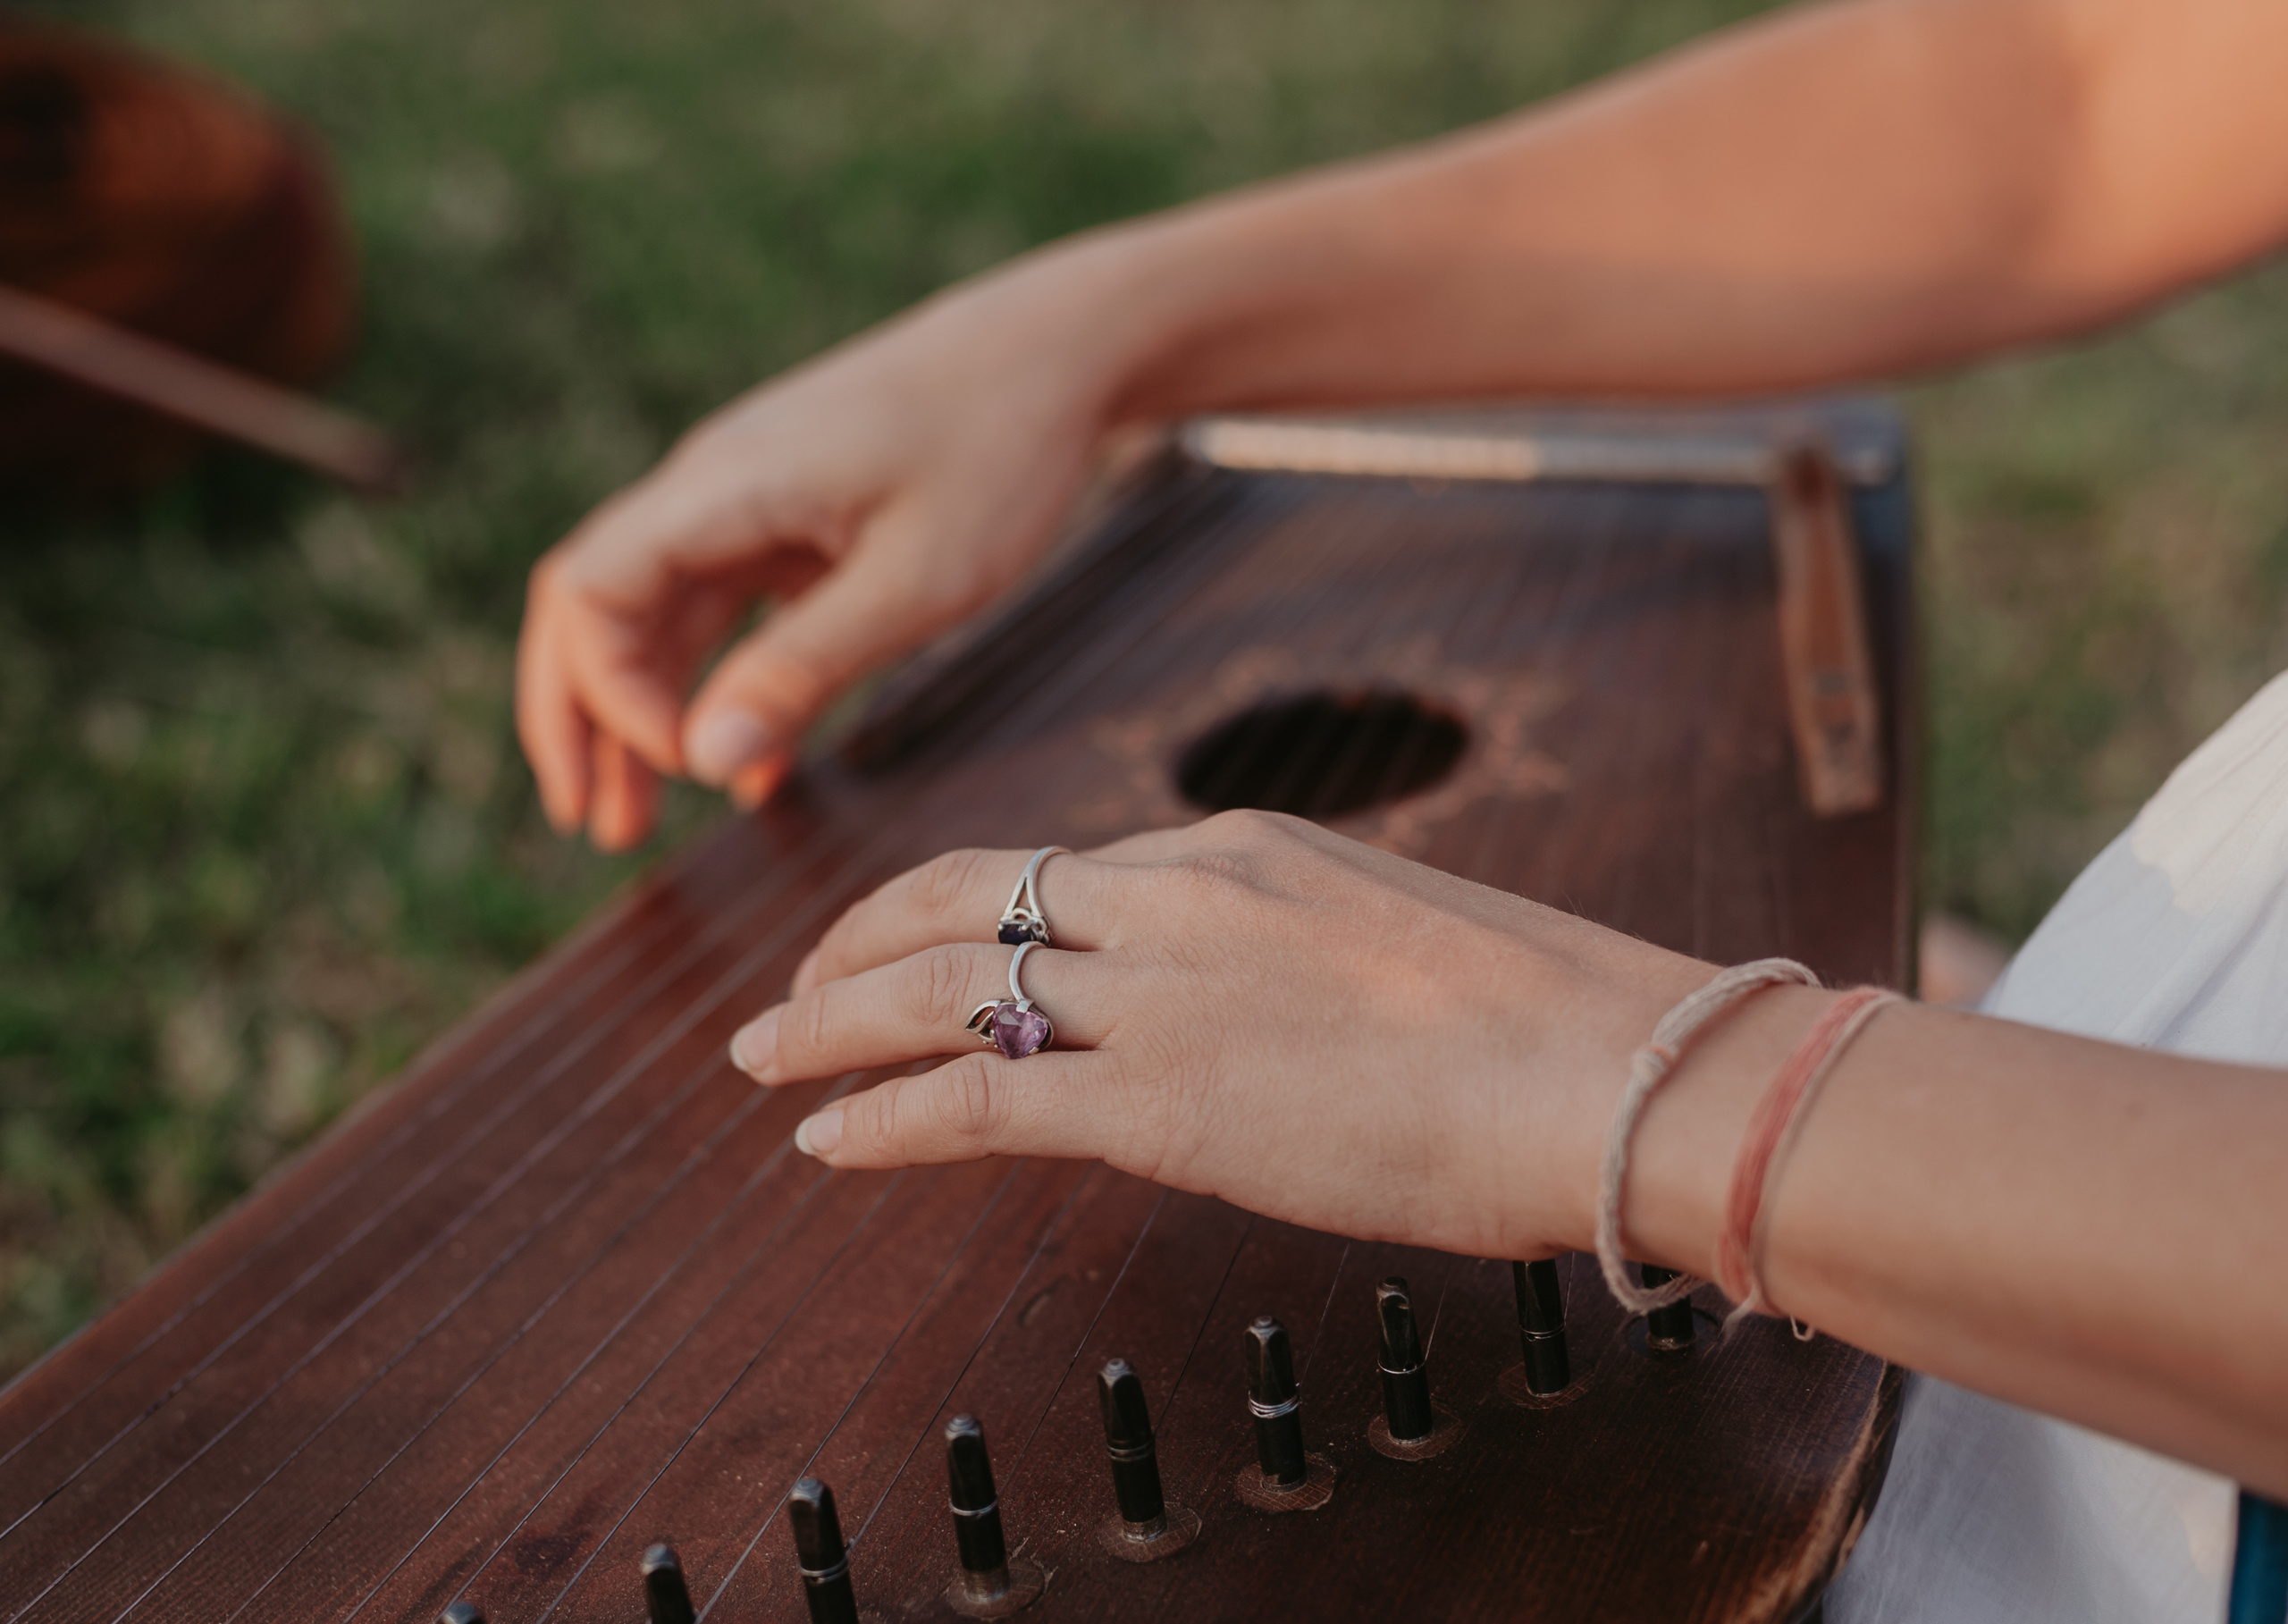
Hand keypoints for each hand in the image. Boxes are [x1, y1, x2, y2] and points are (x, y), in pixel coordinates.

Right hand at [515, 253, 1141, 849]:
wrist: (1059, 350)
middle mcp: (713, 487)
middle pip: (595, 605)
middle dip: (583, 719)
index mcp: (723, 488)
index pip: (590, 590)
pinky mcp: (794, 517)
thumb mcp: (915, 582)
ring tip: (639, 822)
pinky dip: (724, 685)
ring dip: (644, 715)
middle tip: (591, 826)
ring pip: (657, 614)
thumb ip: (803, 668)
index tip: (685, 764)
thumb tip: (702, 760)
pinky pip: (729, 608)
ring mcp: (749, 501)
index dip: (608, 691)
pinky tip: (753, 769)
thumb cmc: (999, 451)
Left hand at [726, 811, 1710, 1261]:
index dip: (955, 902)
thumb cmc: (1546, 1019)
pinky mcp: (1161, 1103)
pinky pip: (977, 1102)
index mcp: (1237, 849)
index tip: (906, 935)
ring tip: (765, 1054)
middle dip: (857, 942)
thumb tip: (1258, 1008)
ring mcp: (1161, 996)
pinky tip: (828, 1139)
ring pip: (941, 987)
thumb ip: (1293, 953)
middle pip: (963, 898)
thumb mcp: (1393, 940)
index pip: (1054, 868)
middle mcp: (1177, 897)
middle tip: (794, 985)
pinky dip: (884, 1116)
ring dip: (833, 1021)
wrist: (1609, 1065)